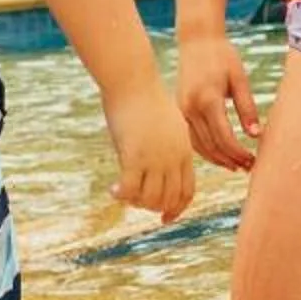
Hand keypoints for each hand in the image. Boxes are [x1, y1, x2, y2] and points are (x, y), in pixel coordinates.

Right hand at [105, 81, 196, 221]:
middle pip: (169, 199)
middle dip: (154, 207)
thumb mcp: (168, 125)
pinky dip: (122, 195)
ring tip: (125, 194)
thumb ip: (170, 146)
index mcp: (184, 150)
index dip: (177, 208)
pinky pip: (131, 189)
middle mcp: (173, 158)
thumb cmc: (146, 99)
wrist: (133, 81)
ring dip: (137, 202)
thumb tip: (163, 165)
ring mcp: (155, 158)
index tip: (165, 217)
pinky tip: (113, 191)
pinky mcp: (135, 156)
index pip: (187, 191)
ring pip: (151, 198)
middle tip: (137, 202)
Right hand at [177, 39, 262, 171]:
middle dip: (230, 160)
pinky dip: (206, 149)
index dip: (239, 153)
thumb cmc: (223, 56)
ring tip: (236, 166)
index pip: (224, 137)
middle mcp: (192, 108)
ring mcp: (183, 110)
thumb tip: (256, 135)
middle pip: (211, 145)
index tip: (253, 160)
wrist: (197, 40)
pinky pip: (192, 137)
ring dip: (217, 159)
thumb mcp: (240, 79)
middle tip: (248, 168)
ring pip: (199, 145)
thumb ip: (247, 107)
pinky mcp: (181, 109)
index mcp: (208, 99)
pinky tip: (219, 154)